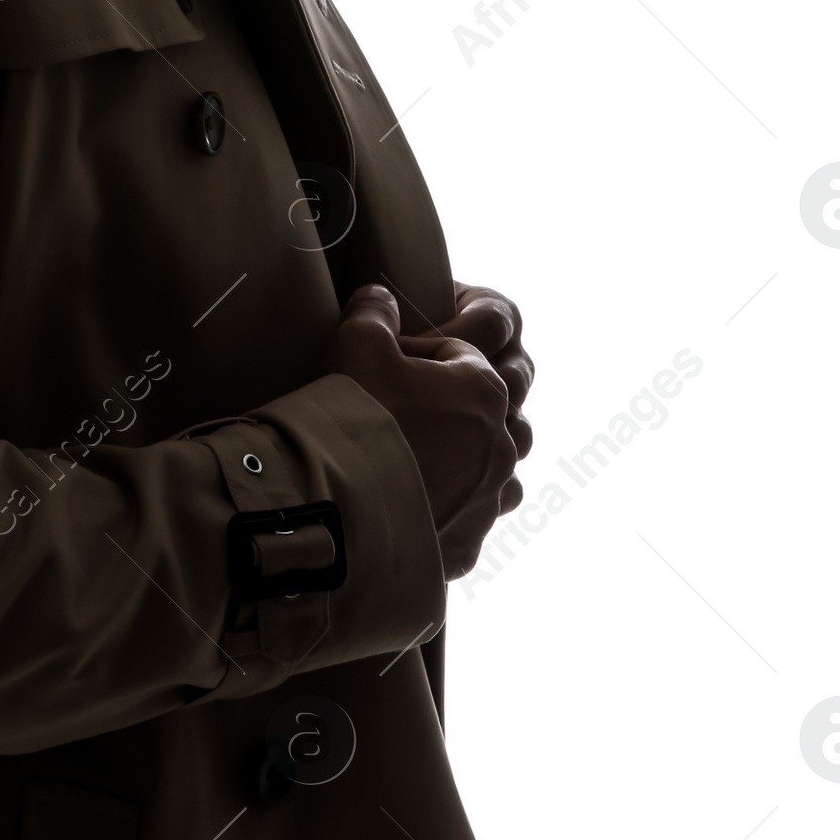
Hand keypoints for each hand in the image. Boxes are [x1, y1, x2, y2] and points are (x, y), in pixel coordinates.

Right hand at [313, 284, 524, 579]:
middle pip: (493, 406)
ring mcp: (488, 498)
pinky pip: (475, 515)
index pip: (461, 349)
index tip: (386, 359)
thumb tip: (379, 298)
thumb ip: (373, 313)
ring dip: (474, 451)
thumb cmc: (353, 421)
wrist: (338, 515)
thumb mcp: (357, 345)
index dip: (420, 347)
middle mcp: (501, 445)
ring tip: (431, 449)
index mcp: (484, 389)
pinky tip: (423, 499)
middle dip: (459, 396)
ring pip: (500, 465)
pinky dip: (457, 503)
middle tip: (411, 398)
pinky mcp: (469, 541)